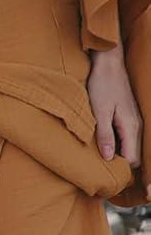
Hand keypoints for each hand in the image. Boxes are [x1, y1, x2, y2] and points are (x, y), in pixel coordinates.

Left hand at [88, 46, 141, 165]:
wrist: (108, 64)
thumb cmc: (102, 85)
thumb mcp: (99, 111)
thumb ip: (104, 135)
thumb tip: (108, 158)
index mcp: (131, 127)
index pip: (132, 159)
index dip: (119, 167)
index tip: (101, 170)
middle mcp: (136, 126)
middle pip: (132, 154)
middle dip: (118, 161)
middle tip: (97, 163)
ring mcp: (134, 120)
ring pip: (129, 145)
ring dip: (116, 151)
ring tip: (97, 152)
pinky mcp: (128, 116)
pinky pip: (125, 136)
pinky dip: (116, 141)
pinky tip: (102, 139)